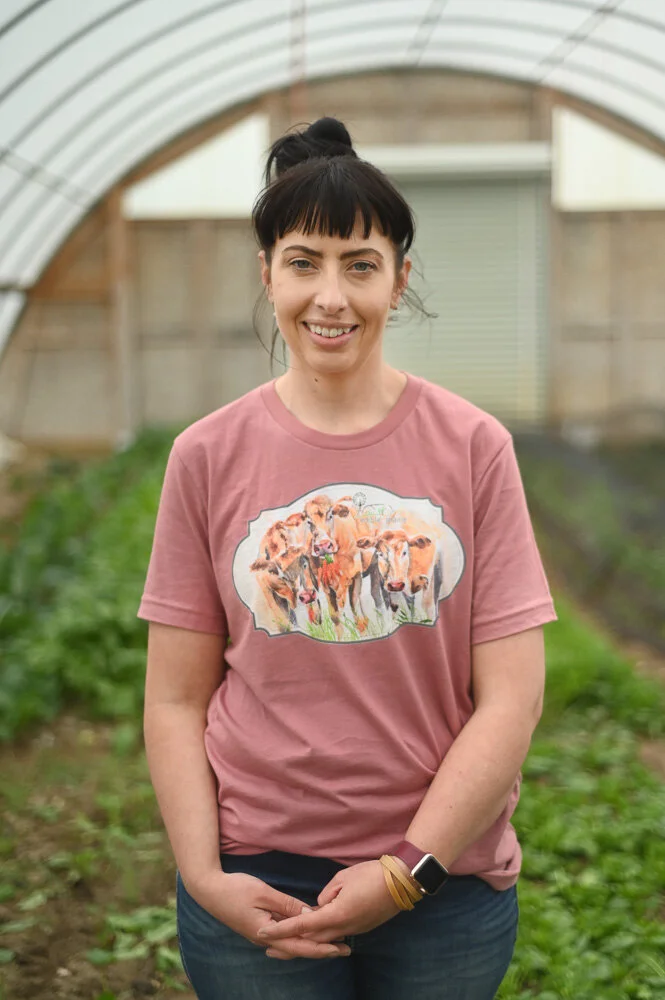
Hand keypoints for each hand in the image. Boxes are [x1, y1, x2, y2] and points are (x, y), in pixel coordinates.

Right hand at [184, 869, 350, 960]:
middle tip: (345, 948)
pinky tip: (307, 935)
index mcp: (268, 933)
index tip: (341, 947)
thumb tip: (311, 915)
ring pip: (291, 945)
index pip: (300, 945)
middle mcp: (266, 939)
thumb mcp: (264, 893)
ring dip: (311, 945)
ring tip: (331, 943)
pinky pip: (284, 938)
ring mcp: (261, 935)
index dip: (322, 947)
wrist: (209, 890)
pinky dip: (299, 938)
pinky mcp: (259, 928)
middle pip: (298, 949)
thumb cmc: (236, 889)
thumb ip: (287, 905)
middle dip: (322, 949)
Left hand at [257, 860, 401, 950]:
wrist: (402, 882)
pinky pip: (336, 934)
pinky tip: (313, 930)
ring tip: (286, 937)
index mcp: (336, 915)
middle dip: (289, 941)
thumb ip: (326, 894)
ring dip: (306, 938)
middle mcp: (344, 928)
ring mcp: (354, 930)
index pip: (302, 924)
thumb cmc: (371, 874)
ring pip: (324, 939)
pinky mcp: (361, 928)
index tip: (263, 932)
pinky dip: (322, 934)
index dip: (281, 929)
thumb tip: (319, 905)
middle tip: (268, 942)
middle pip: (311, 939)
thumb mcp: (342, 878)